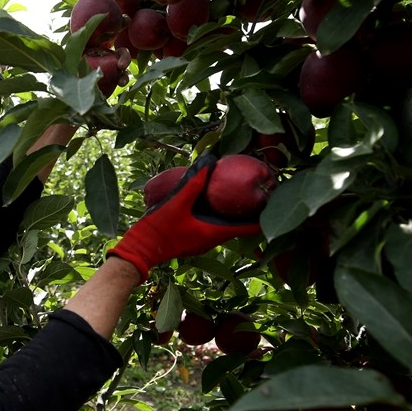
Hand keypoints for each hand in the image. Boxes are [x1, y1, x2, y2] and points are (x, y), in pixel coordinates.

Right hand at [107, 153, 262, 280]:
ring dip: (233, 211)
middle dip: (249, 209)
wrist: (138, 250)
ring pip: (226, 225)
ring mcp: (202, 240)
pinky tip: (213, 199)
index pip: (249, 228)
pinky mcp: (193, 237)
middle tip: (258, 189)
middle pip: (239, 225)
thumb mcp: (176, 201)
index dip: (263, 215)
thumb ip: (193, 181)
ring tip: (240, 191)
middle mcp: (212, 240)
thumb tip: (211, 160)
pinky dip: (219, 213)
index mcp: (214, 233)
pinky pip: (213, 224)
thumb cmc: (158, 229)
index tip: (272, 199)